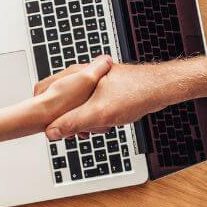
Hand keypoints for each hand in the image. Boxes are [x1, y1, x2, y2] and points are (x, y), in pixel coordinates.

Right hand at [36, 55, 206, 140]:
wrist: (161, 89)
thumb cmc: (135, 94)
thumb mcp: (99, 114)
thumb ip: (73, 123)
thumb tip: (50, 132)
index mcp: (77, 75)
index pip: (46, 94)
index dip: (48, 114)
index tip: (54, 128)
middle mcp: (83, 76)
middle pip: (63, 104)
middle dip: (73, 120)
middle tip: (86, 129)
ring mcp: (93, 83)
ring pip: (78, 108)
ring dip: (88, 121)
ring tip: (102, 124)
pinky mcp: (104, 90)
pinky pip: (92, 108)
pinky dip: (98, 118)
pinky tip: (109, 122)